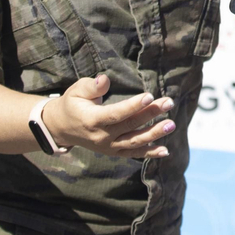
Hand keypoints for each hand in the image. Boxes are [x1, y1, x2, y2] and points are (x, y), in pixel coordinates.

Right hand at [43, 74, 174, 158]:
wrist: (62, 128)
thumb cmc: (72, 104)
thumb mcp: (76, 91)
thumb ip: (91, 86)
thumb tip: (104, 80)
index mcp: (92, 120)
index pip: (116, 114)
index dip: (133, 106)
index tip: (149, 96)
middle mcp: (102, 136)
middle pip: (130, 126)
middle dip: (151, 114)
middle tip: (168, 102)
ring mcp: (109, 146)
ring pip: (135, 142)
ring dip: (155, 134)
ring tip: (171, 124)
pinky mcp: (114, 151)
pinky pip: (133, 154)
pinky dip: (149, 153)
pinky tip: (165, 150)